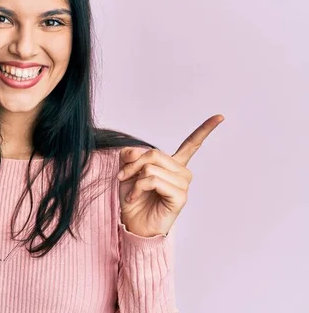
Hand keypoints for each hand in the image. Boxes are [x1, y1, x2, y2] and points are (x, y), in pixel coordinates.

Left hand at [116, 114, 224, 236]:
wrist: (133, 225)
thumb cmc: (133, 199)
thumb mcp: (127, 172)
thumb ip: (130, 156)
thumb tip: (133, 151)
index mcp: (172, 165)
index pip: (191, 144)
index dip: (205, 130)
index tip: (220, 117)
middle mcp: (182, 173)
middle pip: (154, 153)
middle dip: (132, 165)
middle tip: (122, 177)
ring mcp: (183, 185)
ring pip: (151, 167)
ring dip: (133, 179)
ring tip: (132, 193)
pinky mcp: (180, 197)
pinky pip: (153, 180)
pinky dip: (137, 188)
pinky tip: (135, 198)